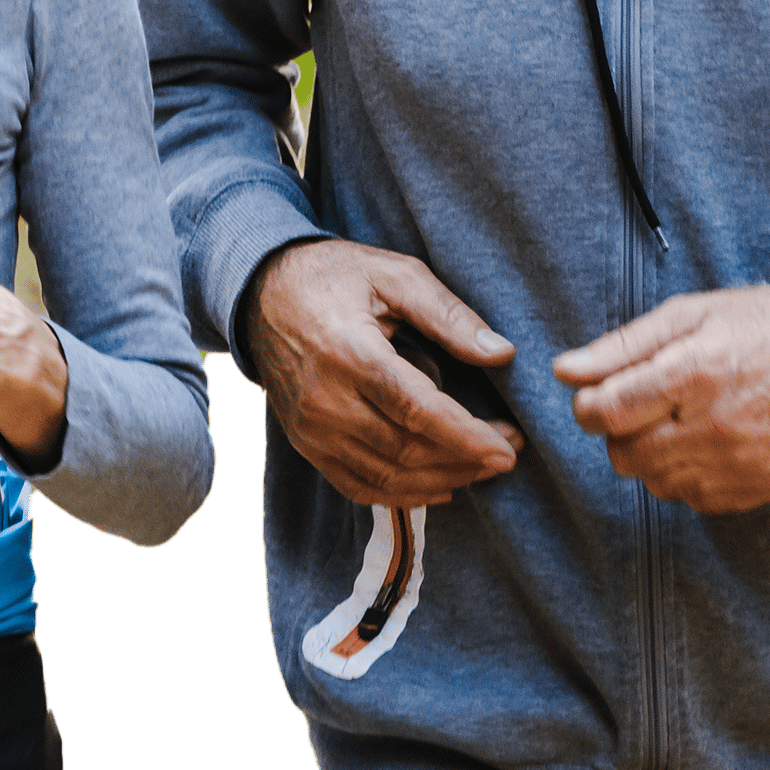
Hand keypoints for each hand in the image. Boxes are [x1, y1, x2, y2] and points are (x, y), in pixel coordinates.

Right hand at [239, 239, 522, 508]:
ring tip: (481, 468)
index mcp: (349, 352)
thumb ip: (448, 314)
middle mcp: (324, 399)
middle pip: (406, 450)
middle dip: (465, 460)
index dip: (467, 436)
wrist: (260, 292)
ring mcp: (310, 429)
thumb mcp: (394, 274)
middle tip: (508, 451)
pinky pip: (358, 486)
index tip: (508, 448)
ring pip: (387, 475)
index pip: (417, 410)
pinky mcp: (305, 444)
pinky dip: (402, 495)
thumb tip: (501, 353)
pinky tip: (439, 486)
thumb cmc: (334, 276)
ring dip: (442, 480)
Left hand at [553, 285, 769, 513]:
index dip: (587, 406)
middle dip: (616, 431)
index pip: (607, 411)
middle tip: (638, 406)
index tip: (593, 397)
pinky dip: (682, 474)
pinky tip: (700, 442)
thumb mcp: (689, 315)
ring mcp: (737, 464)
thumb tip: (564, 371)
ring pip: (652, 481)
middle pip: (624, 454)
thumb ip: (621, 347)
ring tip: (675, 420)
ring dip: (648, 454)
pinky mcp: (753, 489)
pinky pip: (689, 498)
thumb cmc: (760, 327)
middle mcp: (715, 425)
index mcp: (694, 372)